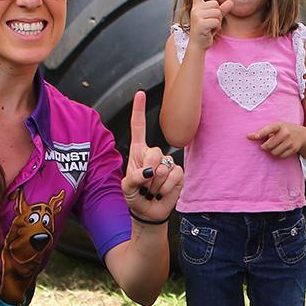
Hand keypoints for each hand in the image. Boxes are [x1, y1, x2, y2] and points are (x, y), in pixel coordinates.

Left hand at [121, 89, 182, 221]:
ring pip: (165, 166)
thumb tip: (151, 172)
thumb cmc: (135, 196)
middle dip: (148, 170)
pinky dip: (167, 187)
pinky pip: (175, 175)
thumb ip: (135, 177)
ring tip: (151, 190)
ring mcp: (167, 163)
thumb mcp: (127, 187)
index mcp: (138, 152)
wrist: (148, 212)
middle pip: (154, 152)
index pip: (139, 128)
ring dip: (156, 183)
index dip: (139, 110)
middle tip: (144, 184)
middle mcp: (154, 154)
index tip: (140, 93)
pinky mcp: (178, 174)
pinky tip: (161, 193)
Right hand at [188, 0, 233, 49]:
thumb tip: (231, 2)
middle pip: (216, 4)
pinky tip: (209, 31)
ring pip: (217, 12)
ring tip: (210, 27)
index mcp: (198, 6)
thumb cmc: (206, 31)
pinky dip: (216, 27)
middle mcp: (196, 8)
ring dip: (217, 22)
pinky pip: (216, 21)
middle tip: (211, 24)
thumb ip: (222, 10)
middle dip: (218, 14)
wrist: (198, 44)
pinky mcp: (200, 23)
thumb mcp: (215, 19)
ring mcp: (196, 15)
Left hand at [247, 122, 305, 157]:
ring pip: (274, 152)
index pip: (269, 129)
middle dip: (264, 147)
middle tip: (264, 145)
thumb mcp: (276, 127)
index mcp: (280, 125)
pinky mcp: (294, 149)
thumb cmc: (285, 130)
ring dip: (271, 151)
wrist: (303, 135)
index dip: (261, 133)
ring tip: (274, 146)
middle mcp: (286, 133)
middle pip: (269, 145)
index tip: (253, 136)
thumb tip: (249, 136)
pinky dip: (278, 154)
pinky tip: (280, 149)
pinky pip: (280, 156)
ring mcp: (291, 141)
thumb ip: (263, 131)